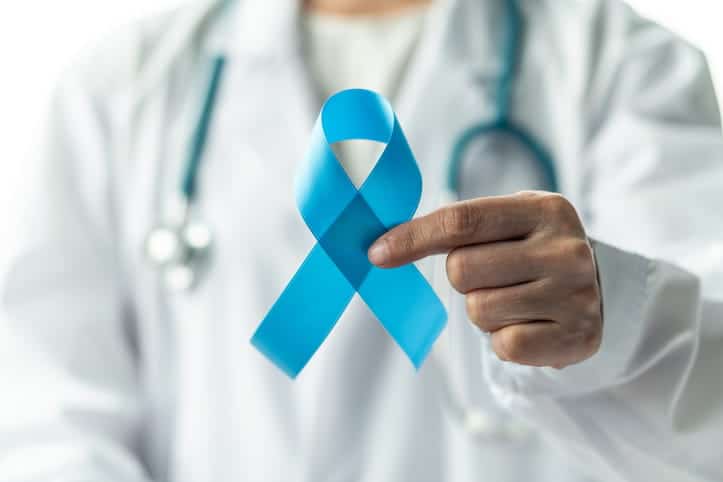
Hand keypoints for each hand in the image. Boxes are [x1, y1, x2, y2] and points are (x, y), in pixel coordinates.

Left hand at [368, 192, 601, 368]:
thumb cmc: (532, 251)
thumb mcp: (510, 221)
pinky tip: (529, 323)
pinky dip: (503, 338)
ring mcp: (575, 295)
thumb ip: (458, 225)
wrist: (595, 291)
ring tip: (515, 299)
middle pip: (462, 270)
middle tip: (493, 275)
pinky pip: (503, 345)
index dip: (413, 237)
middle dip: (463, 277)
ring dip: (483, 309)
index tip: (376, 252)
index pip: (462, 221)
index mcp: (546, 209)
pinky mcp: (577, 337)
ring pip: (478, 310)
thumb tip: (383, 244)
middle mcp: (566, 250)